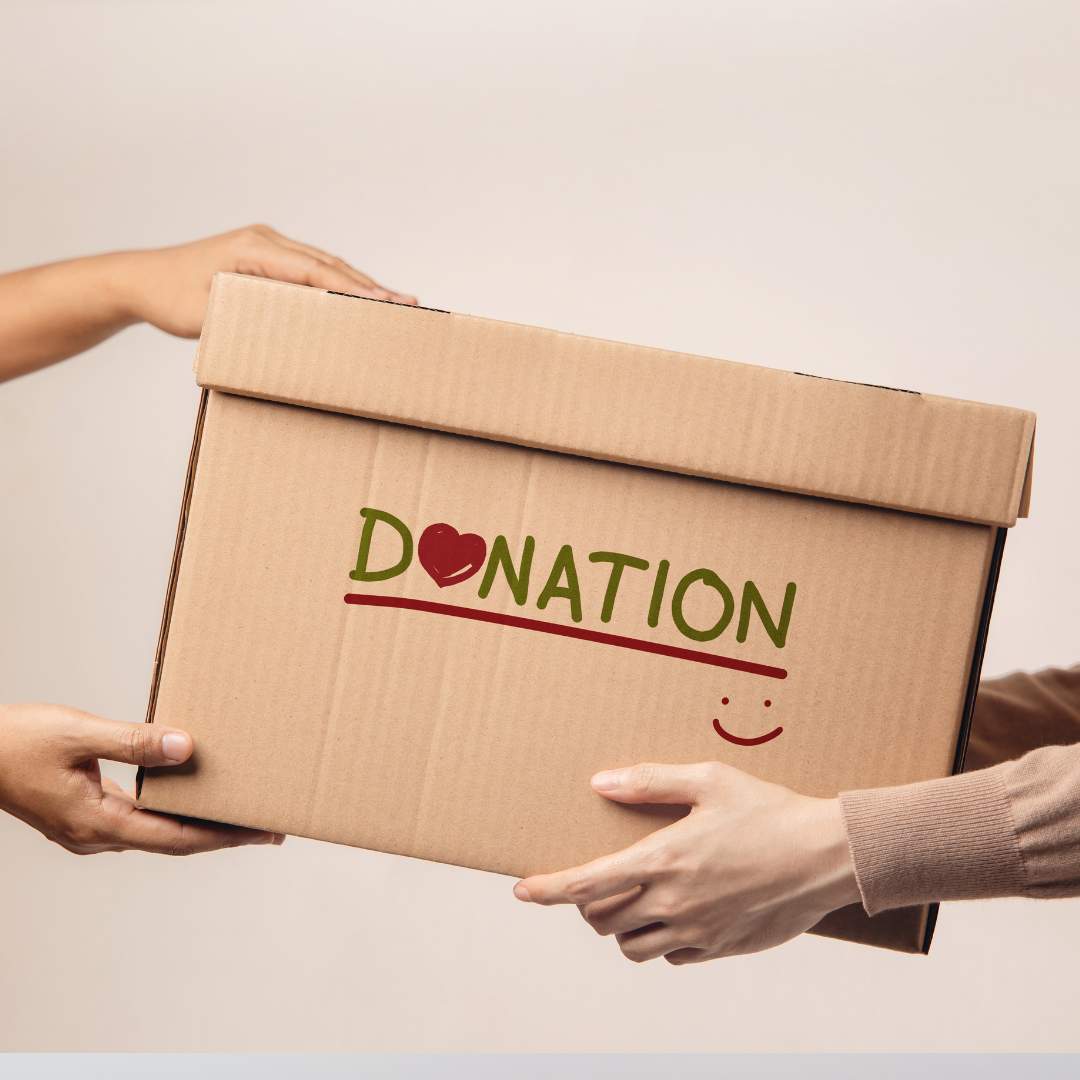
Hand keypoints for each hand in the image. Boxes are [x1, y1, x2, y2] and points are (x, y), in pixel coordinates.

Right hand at [0, 702, 284, 854]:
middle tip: (269, 827)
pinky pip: (139, 821)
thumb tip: (186, 748)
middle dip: (223, 836)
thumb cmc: (14, 742)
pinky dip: (171, 813)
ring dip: (199, 826)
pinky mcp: (82, 816)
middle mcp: (95, 836)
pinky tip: (188, 798)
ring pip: (157, 833)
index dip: (224, 837)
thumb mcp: (78, 732)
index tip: (263, 833)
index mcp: (98, 823)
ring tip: (239, 813)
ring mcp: (87, 830)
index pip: (178, 838)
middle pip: (174, 841)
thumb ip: (134, 741)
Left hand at [115, 223, 417, 337]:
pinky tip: (358, 297)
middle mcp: (265, 240)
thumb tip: (301, 324)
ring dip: (359, 284)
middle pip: (330, 264)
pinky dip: (337, 283)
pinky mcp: (265, 256)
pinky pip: (311, 268)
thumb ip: (256, 315)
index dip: (354, 288)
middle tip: (408, 303)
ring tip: (395, 301)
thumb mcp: (210, 315)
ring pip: (325, 264)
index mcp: (254, 249)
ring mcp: (266, 245)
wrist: (139, 280)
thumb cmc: (169, 298)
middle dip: (370, 286)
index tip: (385, 302)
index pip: (317, 270)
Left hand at [513, 762, 860, 963]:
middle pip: (600, 919)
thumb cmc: (769, 811)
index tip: (522, 890)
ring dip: (620, 926)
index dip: (546, 890)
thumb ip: (649, 781)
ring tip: (632, 899)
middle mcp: (673, 902)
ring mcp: (696, 930)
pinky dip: (659, 939)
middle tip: (595, 880)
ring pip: (630, 947)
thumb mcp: (708, 780)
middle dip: (586, 903)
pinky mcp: (719, 947)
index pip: (584, 884)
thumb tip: (600, 782)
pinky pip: (670, 956)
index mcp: (663, 859)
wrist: (826, 856)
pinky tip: (674, 912)